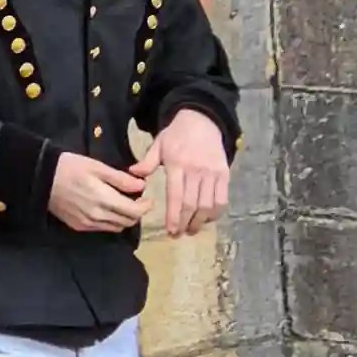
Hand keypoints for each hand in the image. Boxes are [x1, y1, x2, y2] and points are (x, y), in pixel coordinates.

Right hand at [50, 151, 146, 232]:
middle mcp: (98, 216)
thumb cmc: (70, 167)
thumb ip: (121, 179)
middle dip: (136, 213)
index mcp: (105, 200)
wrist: (41, 178)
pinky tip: (106, 210)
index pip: (134, 212)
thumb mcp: (98, 167)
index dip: (145, 206)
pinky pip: (102, 228)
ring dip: (124, 219)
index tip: (147, 198)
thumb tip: (142, 186)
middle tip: (137, 201)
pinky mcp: (78, 226)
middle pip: (127, 222)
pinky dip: (110, 221)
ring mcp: (88, 224)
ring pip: (116, 228)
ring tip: (122, 205)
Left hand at [138, 110, 231, 237]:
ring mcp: (212, 174)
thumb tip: (133, 174)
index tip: (170, 231)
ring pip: (208, 205)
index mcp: (177, 165)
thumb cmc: (176, 135)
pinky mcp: (224, 175)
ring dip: (200, 222)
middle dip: (185, 224)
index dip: (174, 217)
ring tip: (191, 230)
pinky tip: (207, 219)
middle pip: (192, 205)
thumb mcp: (159, 144)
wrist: (202, 121)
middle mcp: (196, 171)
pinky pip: (222, 199)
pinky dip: (216, 213)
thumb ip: (147, 162)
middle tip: (178, 235)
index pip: (176, 197)